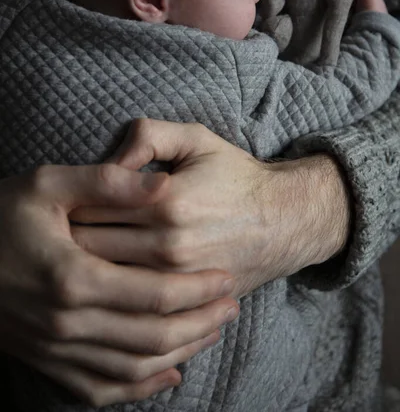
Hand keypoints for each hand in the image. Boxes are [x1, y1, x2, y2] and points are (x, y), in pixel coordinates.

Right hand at [0, 164, 237, 407]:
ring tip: (211, 332)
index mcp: (74, 278)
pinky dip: (139, 387)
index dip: (198, 289)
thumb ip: (107, 182)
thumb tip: (161, 184)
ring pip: (134, 366)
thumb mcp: (48, 184)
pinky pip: (100, 388)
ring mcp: (55, 349)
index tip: (225, 279)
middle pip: (153, 335)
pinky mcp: (46, 360)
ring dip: (180, 351)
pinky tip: (167, 375)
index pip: (155, 294)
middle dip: (200, 322)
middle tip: (230, 306)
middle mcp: (68, 323)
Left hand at [71, 119, 350, 297]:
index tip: (65, 202)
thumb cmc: (235, 176)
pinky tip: (105, 279)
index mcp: (166, 201)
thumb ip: (149, 135)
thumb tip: (109, 162)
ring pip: (105, 281)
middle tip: (62, 230)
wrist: (284, 221)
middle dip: (67, 239)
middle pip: (89, 248)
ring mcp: (176, 279)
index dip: (70, 204)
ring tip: (75, 255)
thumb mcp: (196, 139)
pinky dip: (111, 292)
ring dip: (83, 269)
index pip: (90, 206)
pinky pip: (131, 304)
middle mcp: (168, 245)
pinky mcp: (185, 300)